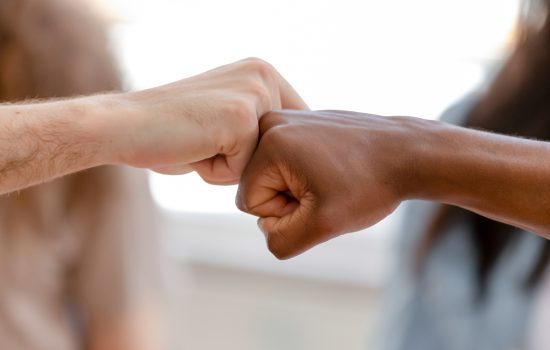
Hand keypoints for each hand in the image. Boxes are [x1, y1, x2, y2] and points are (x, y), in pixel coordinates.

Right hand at [112, 58, 306, 183]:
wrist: (123, 126)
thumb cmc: (173, 132)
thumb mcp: (227, 119)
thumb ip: (260, 126)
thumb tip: (296, 156)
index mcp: (263, 72)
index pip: (294, 129)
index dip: (268, 154)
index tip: (226, 147)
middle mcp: (264, 74)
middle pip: (280, 149)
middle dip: (244, 161)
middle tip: (204, 140)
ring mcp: (254, 93)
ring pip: (263, 162)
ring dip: (230, 168)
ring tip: (199, 144)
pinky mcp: (242, 118)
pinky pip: (243, 171)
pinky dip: (215, 173)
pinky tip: (192, 149)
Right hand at [236, 110, 424, 258]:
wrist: (410, 153)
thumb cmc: (370, 186)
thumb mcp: (323, 225)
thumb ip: (282, 241)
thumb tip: (267, 230)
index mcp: (269, 142)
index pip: (249, 202)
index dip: (283, 214)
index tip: (319, 201)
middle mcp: (272, 122)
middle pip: (258, 186)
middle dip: (289, 200)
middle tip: (327, 191)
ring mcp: (289, 119)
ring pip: (274, 175)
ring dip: (299, 188)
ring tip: (332, 180)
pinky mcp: (303, 122)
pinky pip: (288, 161)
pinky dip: (307, 173)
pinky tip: (336, 169)